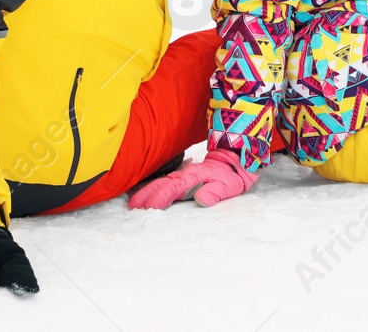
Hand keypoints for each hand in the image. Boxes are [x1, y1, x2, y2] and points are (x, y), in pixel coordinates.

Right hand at [128, 149, 257, 209]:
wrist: (235, 160)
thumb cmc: (230, 175)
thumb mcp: (227, 185)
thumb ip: (214, 192)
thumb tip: (201, 200)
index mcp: (193, 178)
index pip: (173, 189)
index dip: (160, 198)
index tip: (149, 208)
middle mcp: (184, 176)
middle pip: (161, 185)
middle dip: (146, 194)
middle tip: (132, 207)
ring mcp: (182, 176)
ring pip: (161, 183)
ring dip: (146, 192)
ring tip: (133, 203)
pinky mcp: (182, 178)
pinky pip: (165, 183)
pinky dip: (153, 188)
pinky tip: (146, 195)